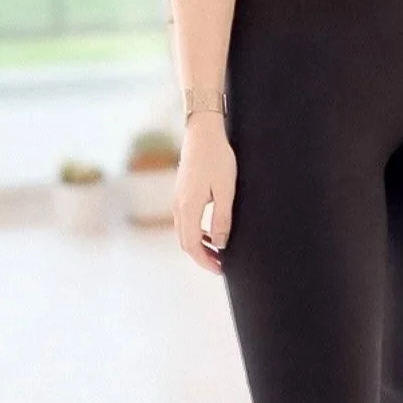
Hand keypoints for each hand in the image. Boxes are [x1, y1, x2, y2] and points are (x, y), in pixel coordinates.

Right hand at [172, 117, 235, 274]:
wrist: (203, 133)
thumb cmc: (217, 158)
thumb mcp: (225, 190)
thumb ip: (222, 218)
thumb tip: (221, 244)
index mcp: (188, 208)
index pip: (192, 246)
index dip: (206, 261)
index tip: (221, 269)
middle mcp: (178, 206)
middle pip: (186, 242)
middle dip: (202, 256)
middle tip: (221, 264)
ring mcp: (177, 199)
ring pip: (184, 232)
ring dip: (200, 244)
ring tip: (219, 249)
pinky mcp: (181, 192)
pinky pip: (185, 220)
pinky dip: (197, 231)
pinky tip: (212, 229)